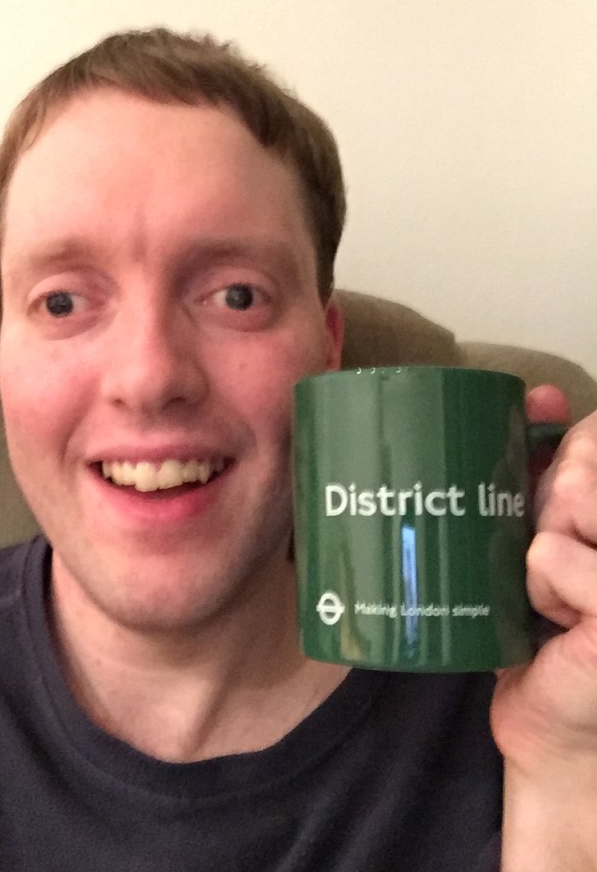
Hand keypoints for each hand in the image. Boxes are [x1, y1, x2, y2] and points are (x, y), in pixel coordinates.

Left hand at [491, 387, 596, 869]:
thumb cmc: (543, 623)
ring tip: (549, 592)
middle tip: (546, 552)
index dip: (575, 443)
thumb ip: (555, 471)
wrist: (553, 722)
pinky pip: (551, 554)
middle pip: (582, 470)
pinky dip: (537, 585)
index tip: (553, 463)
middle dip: (547, 501)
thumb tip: (543, 395)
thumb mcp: (547, 535)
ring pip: (570, 500)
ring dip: (536, 548)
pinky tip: (556, 620)